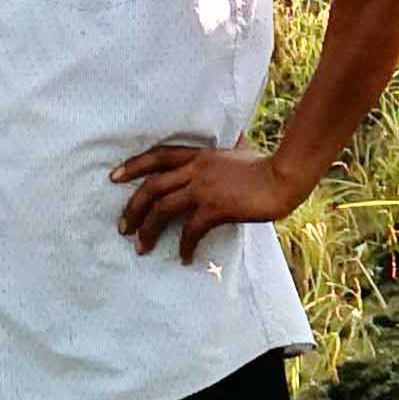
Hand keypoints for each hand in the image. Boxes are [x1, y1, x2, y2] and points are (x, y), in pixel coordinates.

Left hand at [110, 142, 307, 262]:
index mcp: (200, 156)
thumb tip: (234, 141)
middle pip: (152, 186)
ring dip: (147, 229)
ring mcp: (204, 188)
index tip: (114, 176)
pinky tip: (185, 258)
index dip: (134, 165)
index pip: (158, 156)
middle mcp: (196, 169)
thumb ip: (228, 151)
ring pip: (162, 208)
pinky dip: (184, 245)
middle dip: (132, 208)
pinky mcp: (216, 207)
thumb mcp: (240, 151)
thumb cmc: (266, 166)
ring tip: (140, 247)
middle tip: (122, 226)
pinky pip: (190, 230)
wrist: (284, 176)